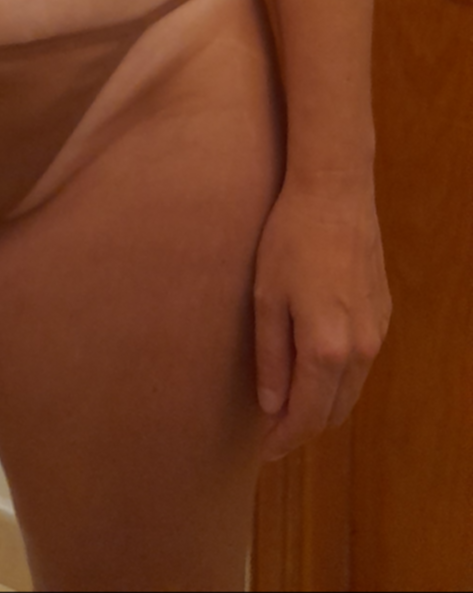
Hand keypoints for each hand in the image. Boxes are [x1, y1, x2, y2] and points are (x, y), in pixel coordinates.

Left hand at [253, 174, 391, 460]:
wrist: (335, 193)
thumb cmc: (289, 239)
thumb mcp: (266, 298)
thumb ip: (269, 358)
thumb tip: (271, 407)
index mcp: (326, 349)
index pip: (306, 416)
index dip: (284, 439)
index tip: (263, 452)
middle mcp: (360, 349)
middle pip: (333, 412)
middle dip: (303, 428)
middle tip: (271, 432)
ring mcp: (377, 332)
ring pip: (351, 391)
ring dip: (323, 405)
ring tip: (289, 405)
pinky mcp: (383, 315)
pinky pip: (362, 364)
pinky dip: (339, 379)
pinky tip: (315, 368)